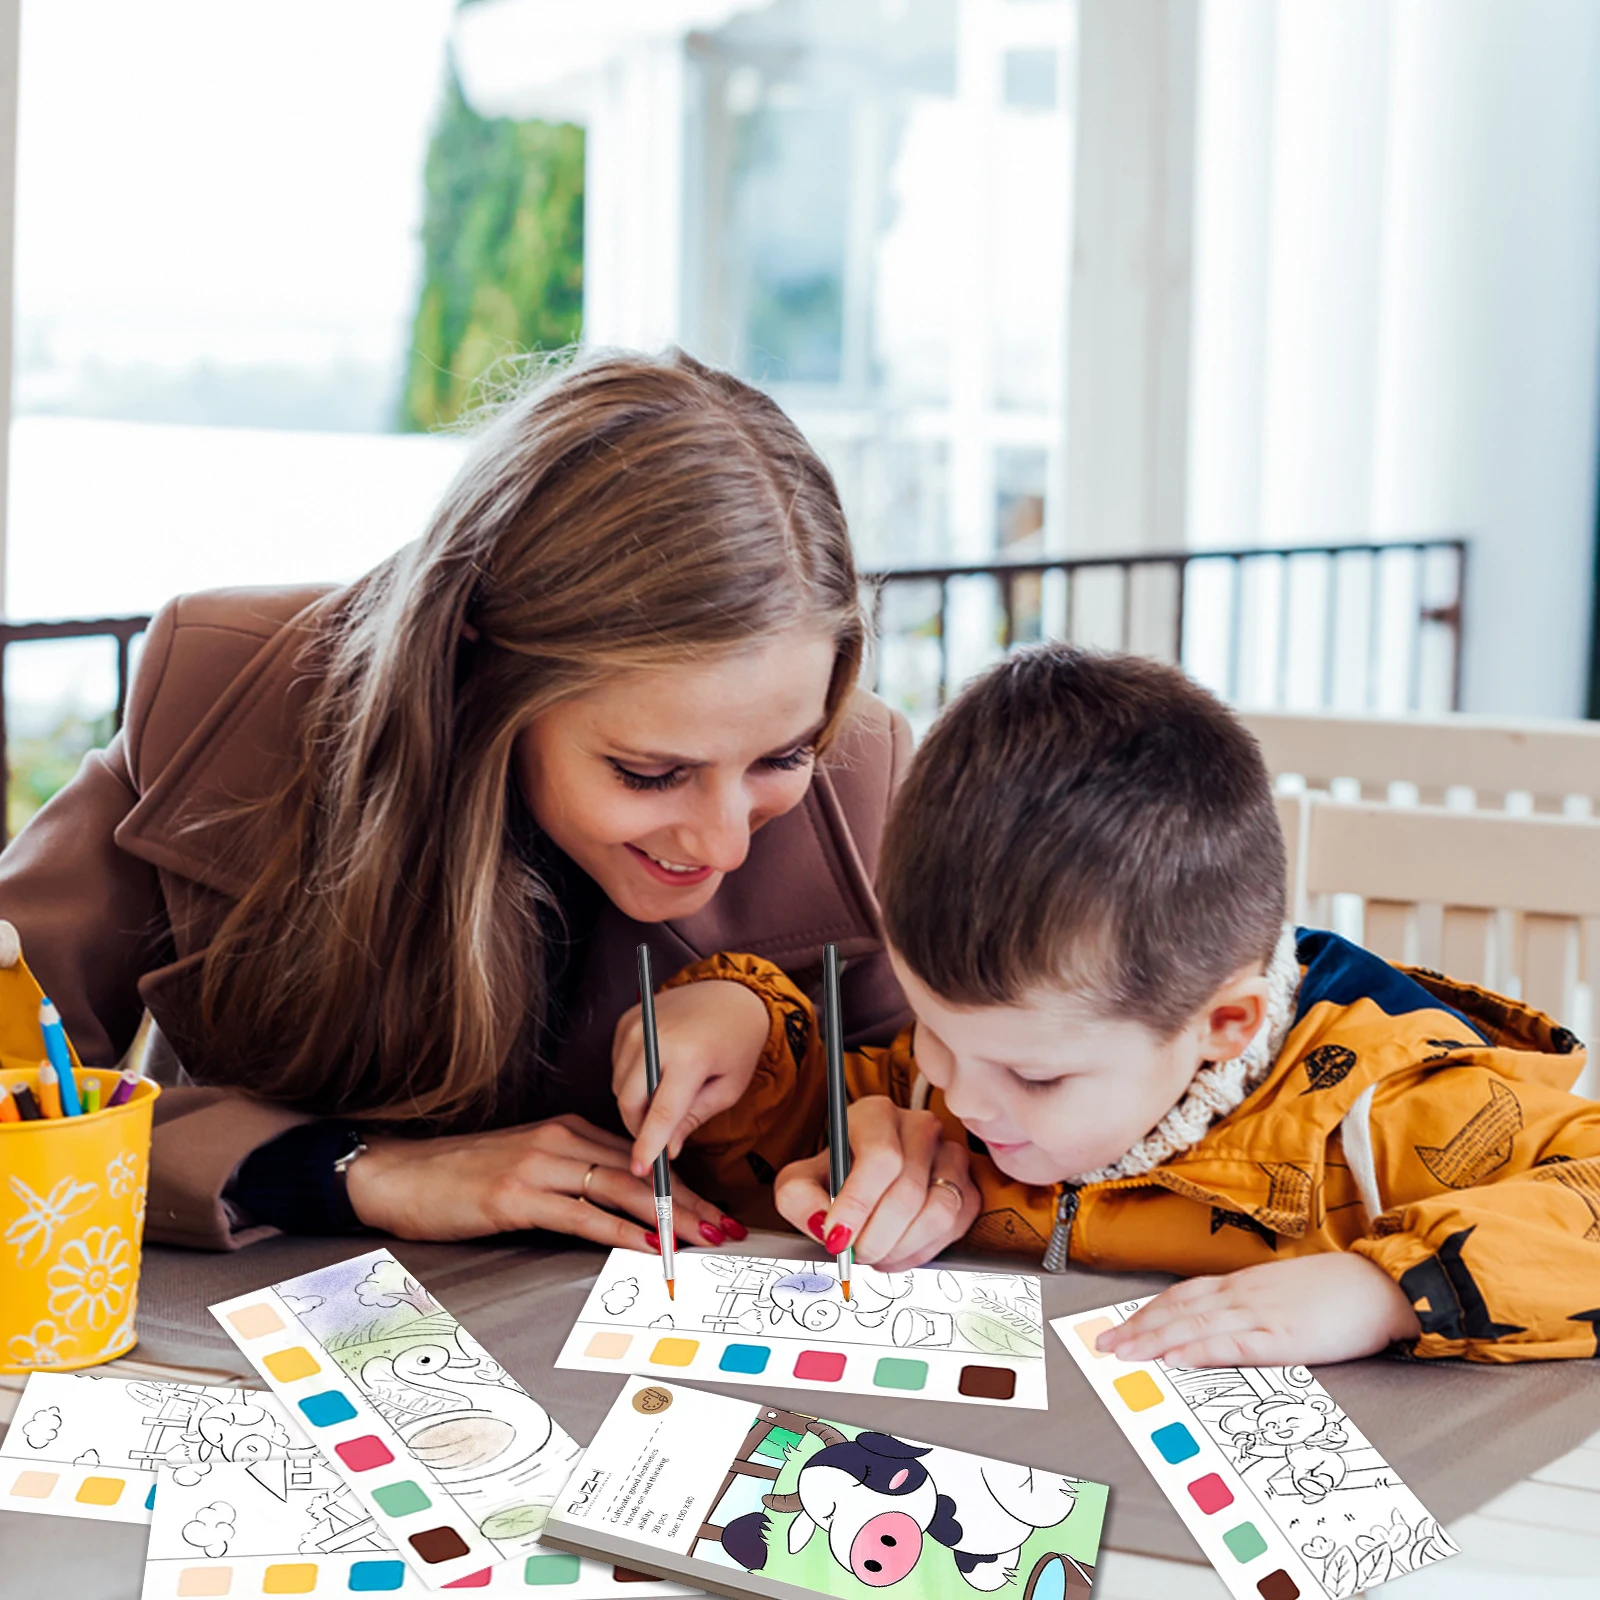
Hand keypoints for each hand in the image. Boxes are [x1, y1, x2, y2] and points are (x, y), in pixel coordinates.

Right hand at [345, 1114, 743, 1249]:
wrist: (397, 1174)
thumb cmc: (459, 1178)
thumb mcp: (524, 1169)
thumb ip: (569, 1180)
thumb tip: (618, 1210)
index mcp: (566, 1131)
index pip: (640, 1157)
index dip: (684, 1184)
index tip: (716, 1209)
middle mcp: (559, 1140)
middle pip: (642, 1171)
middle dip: (691, 1201)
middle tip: (728, 1227)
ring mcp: (538, 1165)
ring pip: (620, 1189)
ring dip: (669, 1218)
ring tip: (704, 1238)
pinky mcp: (515, 1194)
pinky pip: (579, 1214)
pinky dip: (617, 1231)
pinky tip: (646, 1245)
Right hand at [613, 980, 771, 1176]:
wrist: (730, 994)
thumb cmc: (737, 1041)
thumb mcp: (728, 1087)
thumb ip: (695, 1118)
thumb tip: (668, 1149)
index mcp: (689, 1056)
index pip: (661, 1113)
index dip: (648, 1146)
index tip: (641, 1170)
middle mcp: (656, 1038)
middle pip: (628, 1102)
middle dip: (639, 1128)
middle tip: (659, 1139)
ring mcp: (636, 1026)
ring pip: (619, 1086)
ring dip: (636, 1103)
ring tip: (666, 1097)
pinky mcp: (626, 1021)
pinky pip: (617, 1066)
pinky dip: (632, 1079)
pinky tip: (657, 1073)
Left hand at [773, 1096, 980, 1271]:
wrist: (862, 1183)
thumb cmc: (834, 1177)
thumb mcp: (800, 1182)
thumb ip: (798, 1198)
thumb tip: (821, 1222)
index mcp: (876, 1115)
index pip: (880, 1158)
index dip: (859, 1204)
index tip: (837, 1237)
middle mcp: (919, 1127)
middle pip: (908, 1191)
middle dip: (876, 1236)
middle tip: (854, 1255)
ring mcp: (949, 1154)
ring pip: (938, 1211)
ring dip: (901, 1247)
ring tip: (874, 1255)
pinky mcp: (967, 1186)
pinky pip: (955, 1227)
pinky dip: (922, 1252)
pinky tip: (896, 1252)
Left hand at [1097, 1253, 1422, 1367]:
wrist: (1380, 1284)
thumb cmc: (1337, 1293)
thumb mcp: (1285, 1296)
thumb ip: (1253, 1308)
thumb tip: (1225, 1327)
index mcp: (1243, 1284)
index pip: (1182, 1295)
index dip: (1149, 1311)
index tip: (1121, 1325)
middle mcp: (1242, 1294)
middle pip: (1178, 1309)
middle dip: (1137, 1328)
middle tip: (1104, 1345)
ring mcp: (1260, 1313)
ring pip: (1194, 1325)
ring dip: (1153, 1339)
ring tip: (1124, 1353)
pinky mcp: (1282, 1335)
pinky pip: (1230, 1344)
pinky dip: (1198, 1351)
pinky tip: (1175, 1360)